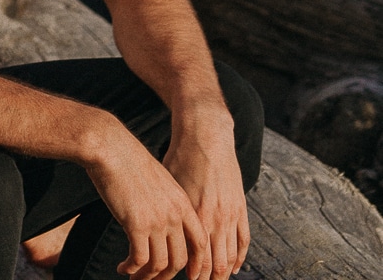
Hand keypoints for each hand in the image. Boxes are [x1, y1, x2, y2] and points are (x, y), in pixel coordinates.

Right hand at [87, 122, 211, 279]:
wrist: (111, 148)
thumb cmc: (129, 159)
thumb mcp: (159, 179)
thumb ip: (167, 202)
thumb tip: (163, 223)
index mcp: (181, 202)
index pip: (199, 243)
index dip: (195, 263)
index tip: (188, 275)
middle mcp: (173, 215)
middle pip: (179, 259)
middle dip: (166, 276)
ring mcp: (156, 221)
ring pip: (159, 264)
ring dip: (147, 276)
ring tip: (134, 276)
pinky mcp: (136, 224)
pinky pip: (139, 259)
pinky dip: (131, 268)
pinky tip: (123, 267)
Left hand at [164, 106, 248, 277]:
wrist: (206, 134)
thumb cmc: (181, 156)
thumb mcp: (169, 184)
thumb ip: (169, 210)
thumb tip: (156, 232)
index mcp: (195, 213)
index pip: (197, 259)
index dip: (191, 274)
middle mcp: (215, 218)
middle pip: (214, 264)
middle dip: (205, 278)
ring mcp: (231, 214)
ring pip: (230, 257)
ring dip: (222, 273)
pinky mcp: (241, 207)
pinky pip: (243, 240)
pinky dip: (239, 258)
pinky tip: (232, 268)